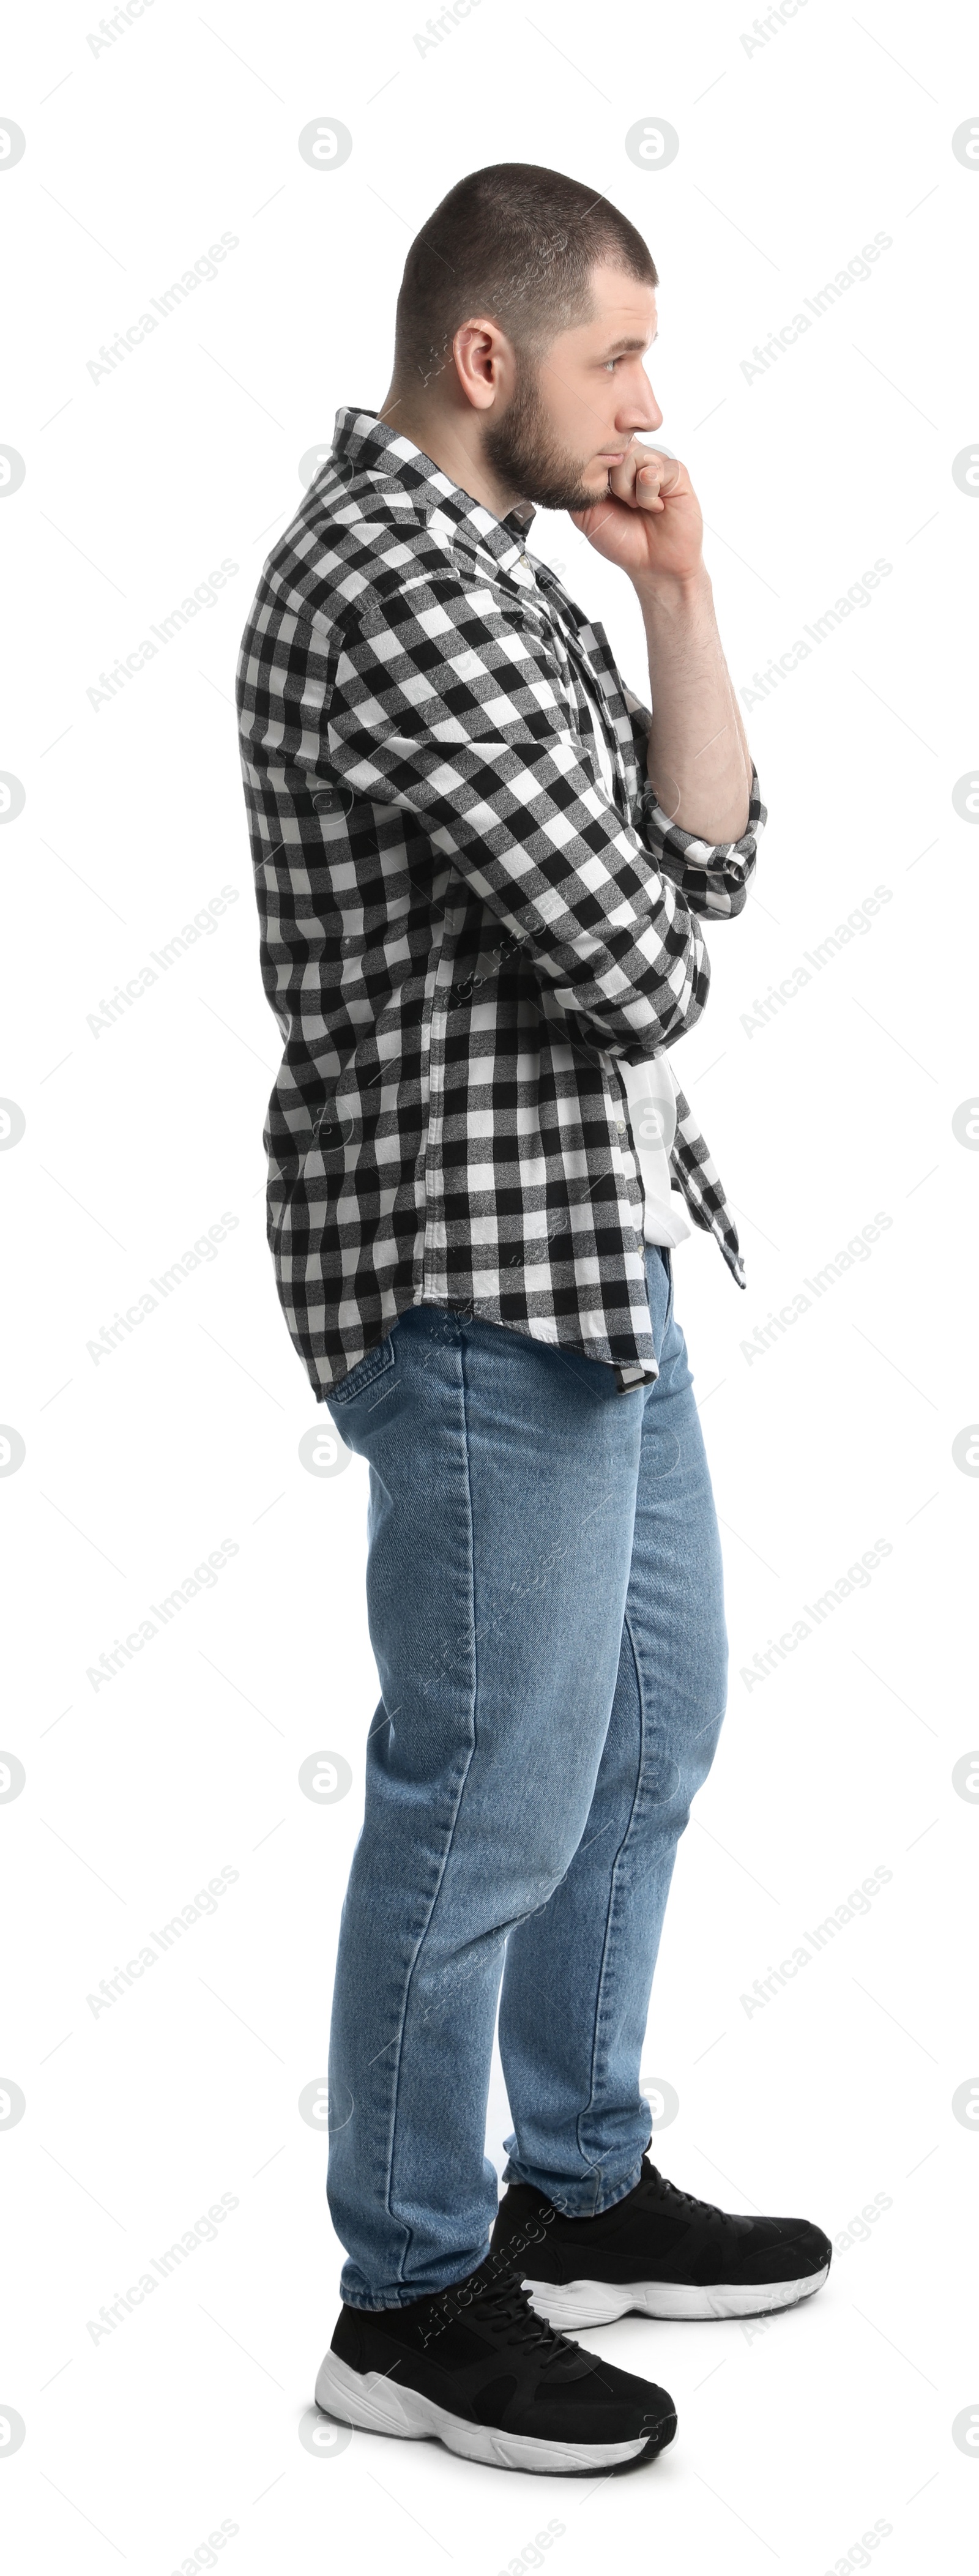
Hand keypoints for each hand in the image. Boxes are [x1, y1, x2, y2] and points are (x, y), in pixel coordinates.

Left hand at [570, 442, 704, 589]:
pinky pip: (653, 472)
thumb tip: (574, 459)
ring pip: (632, 456)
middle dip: (610, 482)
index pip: (599, 443)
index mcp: (616, 464)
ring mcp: (658, 462)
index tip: (601, 494)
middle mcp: (637, 458)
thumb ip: (578, 485)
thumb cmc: (622, 539)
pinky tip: (657, 509)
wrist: (652, 565)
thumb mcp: (585, 513)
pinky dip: (648, 497)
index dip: (596, 465)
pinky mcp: (677, 473)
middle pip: (614, 445)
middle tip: (623, 504)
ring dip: (627, 490)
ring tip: (638, 507)